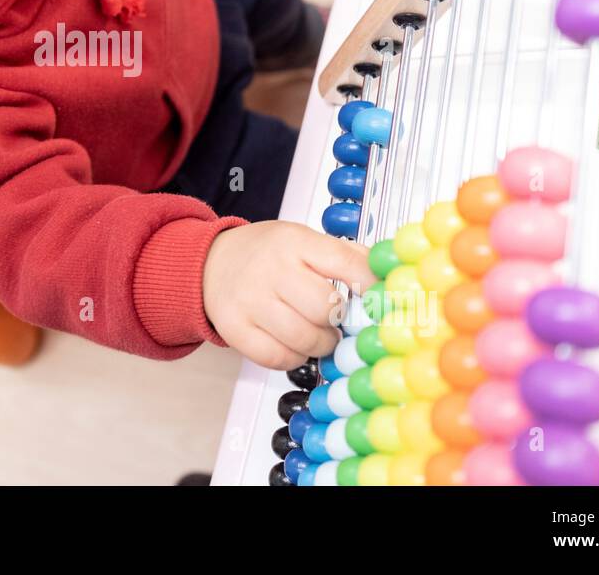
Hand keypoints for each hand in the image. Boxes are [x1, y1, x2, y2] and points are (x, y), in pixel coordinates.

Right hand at [202, 221, 374, 369]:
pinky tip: (292, 344)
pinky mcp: (235, 328)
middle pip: (326, 308)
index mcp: (294, 241)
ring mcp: (249, 300)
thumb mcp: (303, 240)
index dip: (371, 286)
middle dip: (338, 321)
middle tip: (336, 321)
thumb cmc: (265, 254)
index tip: (381, 301)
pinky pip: (278, 358)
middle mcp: (271, 268)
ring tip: (316, 333)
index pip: (346, 262)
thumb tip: (388, 278)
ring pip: (305, 339)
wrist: (210, 263)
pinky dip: (293, 357)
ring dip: (320, 344)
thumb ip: (345, 256)